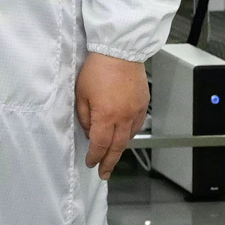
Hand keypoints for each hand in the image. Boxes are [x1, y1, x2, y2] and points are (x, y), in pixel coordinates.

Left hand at [75, 52, 148, 179]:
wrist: (120, 51)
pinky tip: (124, 136)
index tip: (90, 163)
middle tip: (104, 173)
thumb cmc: (98, 69)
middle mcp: (123, 117)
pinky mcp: (143, 104)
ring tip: (112, 156)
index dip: (94, 156)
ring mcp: (135, 111)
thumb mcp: (81, 93)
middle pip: (117, 147)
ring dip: (119, 149)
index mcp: (106, 116)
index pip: (99, 144)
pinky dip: (130, 134)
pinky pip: (137, 125)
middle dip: (109, 162)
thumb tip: (88, 131)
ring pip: (128, 137)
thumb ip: (84, 116)